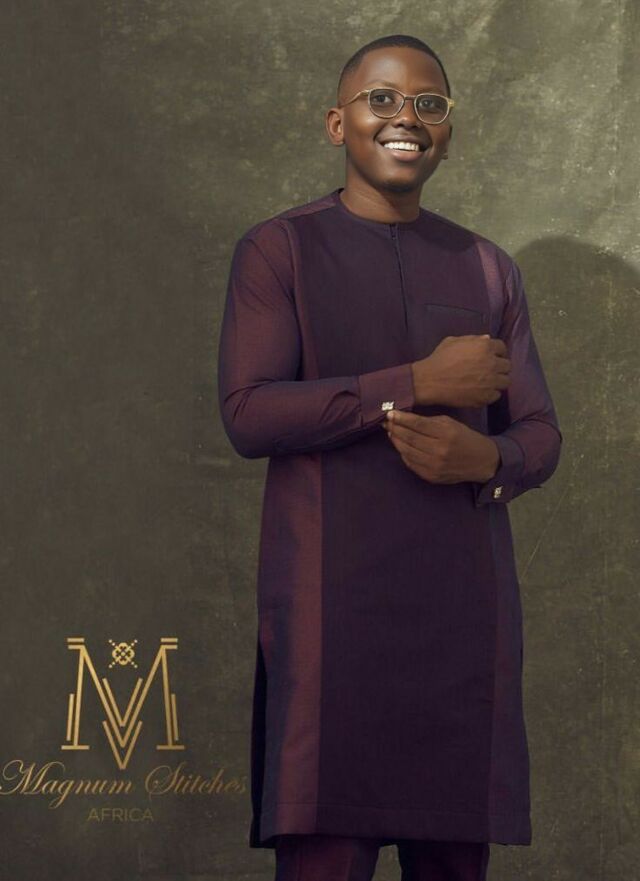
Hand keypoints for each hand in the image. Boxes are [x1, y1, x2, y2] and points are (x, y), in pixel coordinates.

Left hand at [383, 410, 500, 483]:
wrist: (481, 461)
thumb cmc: (464, 437)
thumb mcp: (451, 423)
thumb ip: (428, 421)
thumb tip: (404, 418)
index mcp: (446, 434)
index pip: (418, 424)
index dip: (402, 419)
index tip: (390, 413)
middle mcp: (440, 451)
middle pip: (410, 438)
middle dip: (395, 429)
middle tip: (386, 422)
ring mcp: (434, 466)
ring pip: (407, 452)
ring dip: (396, 441)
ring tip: (391, 432)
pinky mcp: (431, 477)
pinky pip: (411, 463)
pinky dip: (403, 453)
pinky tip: (400, 445)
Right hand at [411, 334, 510, 407]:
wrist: (430, 381)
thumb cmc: (439, 359)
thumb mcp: (453, 341)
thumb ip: (473, 339)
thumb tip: (487, 339)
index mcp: (485, 347)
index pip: (502, 348)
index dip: (497, 352)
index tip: (493, 357)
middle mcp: (492, 363)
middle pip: (507, 366)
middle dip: (499, 367)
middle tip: (490, 371)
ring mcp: (491, 382)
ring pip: (505, 382)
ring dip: (498, 381)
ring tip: (488, 383)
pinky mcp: (486, 397)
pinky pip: (496, 395)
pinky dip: (490, 394)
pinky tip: (481, 392)